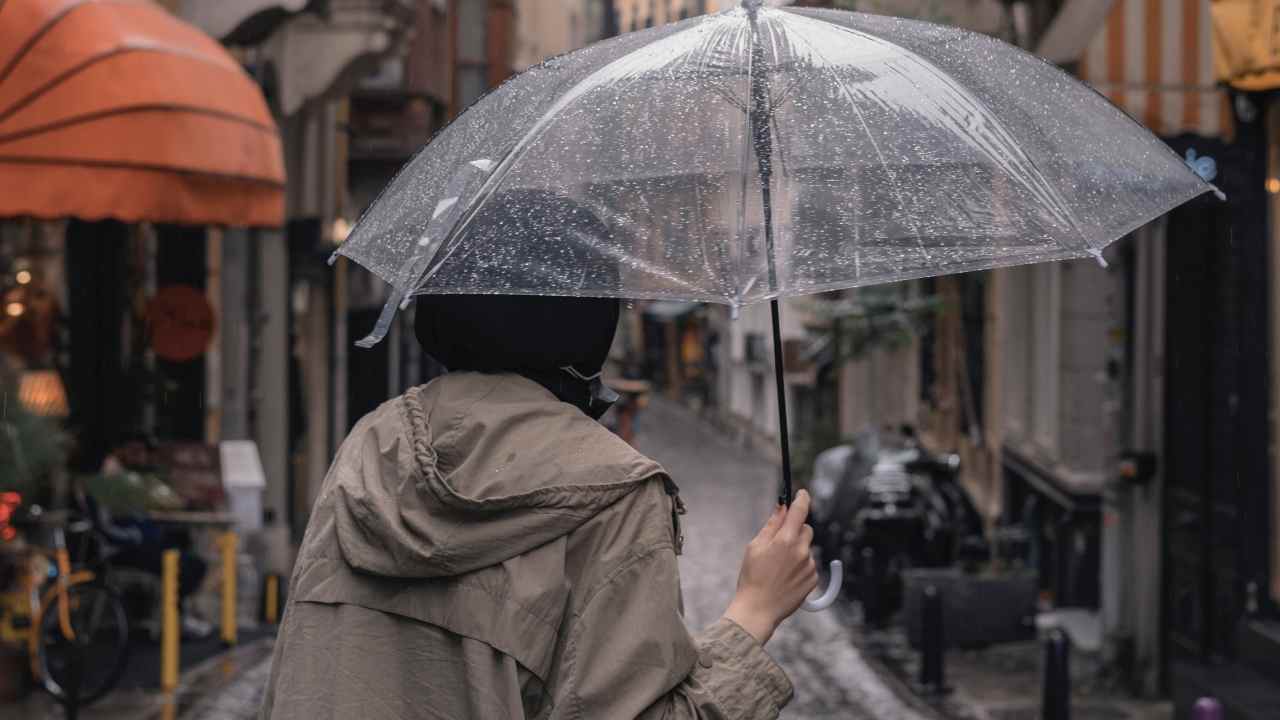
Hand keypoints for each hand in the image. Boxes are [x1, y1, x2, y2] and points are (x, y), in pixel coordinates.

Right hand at [723, 489, 817, 644]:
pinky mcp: (813, 579)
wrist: (758, 609)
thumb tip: (781, 508)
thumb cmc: (752, 577)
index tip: (801, 493)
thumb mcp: (755, 547)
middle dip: (795, 530)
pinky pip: (809, 564)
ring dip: (796, 550)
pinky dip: (800, 566)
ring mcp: (809, 566)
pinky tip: (785, 577)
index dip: (802, 498)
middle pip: (806, 529)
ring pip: (806, 548)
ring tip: (778, 567)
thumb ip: (771, 525)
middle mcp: (801, 551)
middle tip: (779, 542)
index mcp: (785, 540)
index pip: (799, 511)